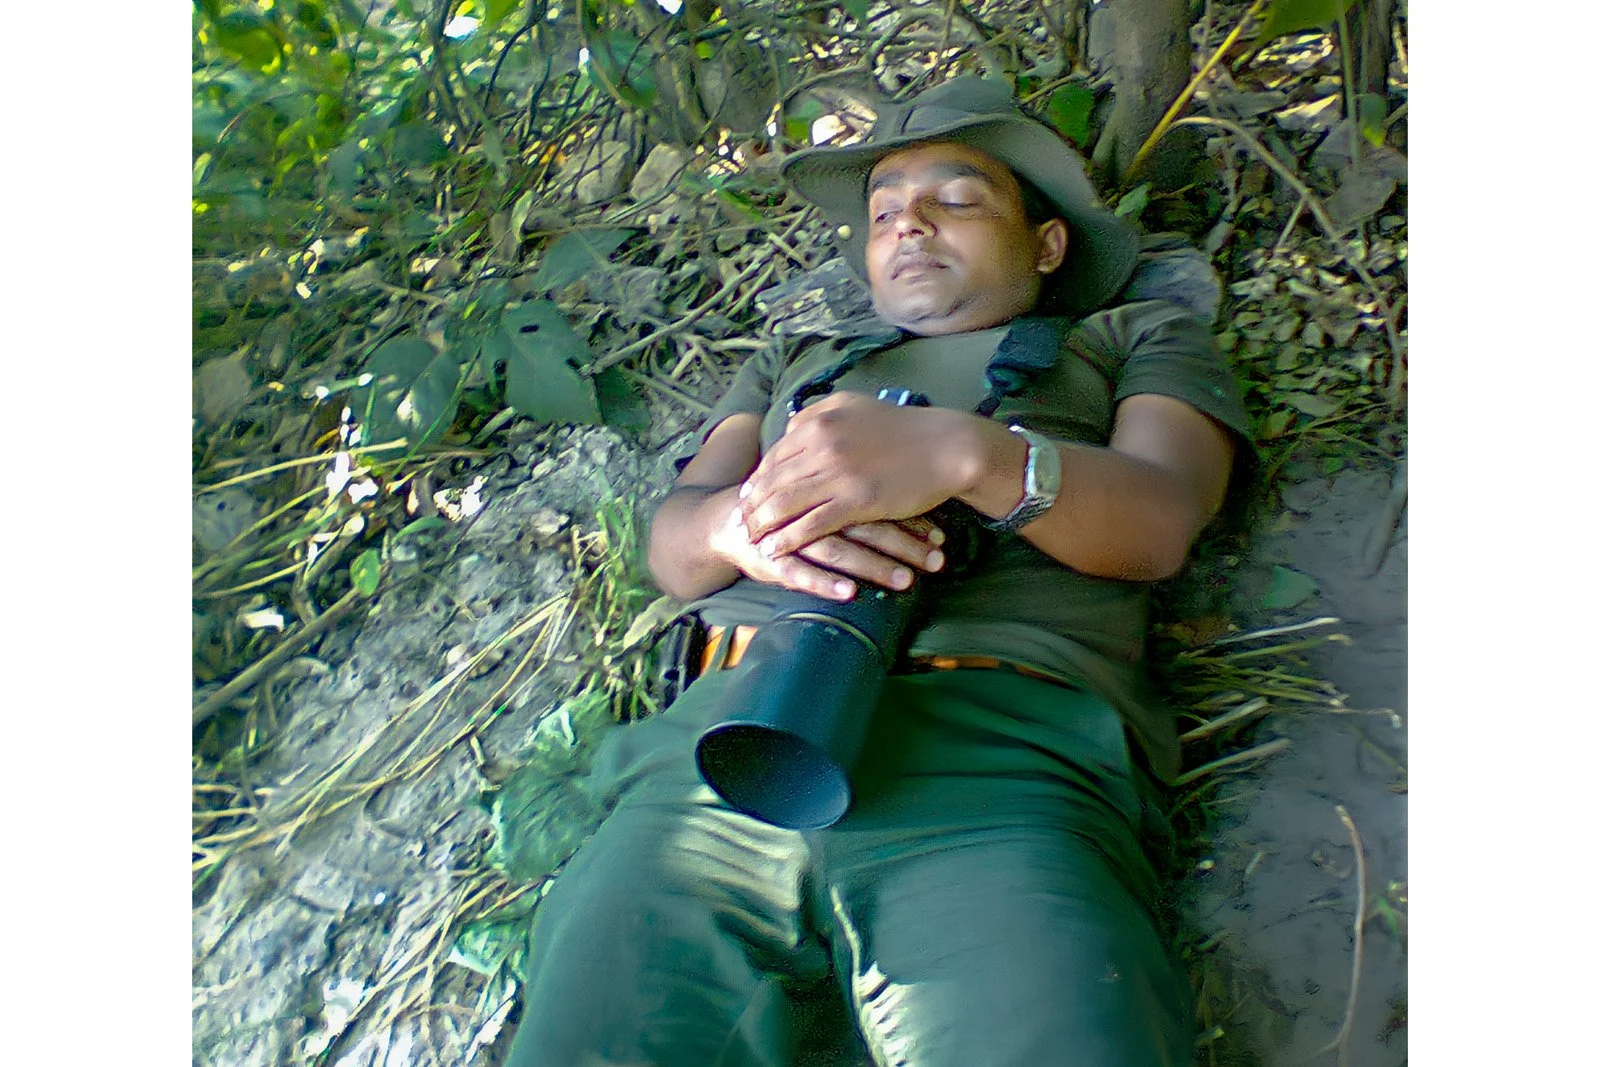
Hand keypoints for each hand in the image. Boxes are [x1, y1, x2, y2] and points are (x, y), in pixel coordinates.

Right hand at [709, 501, 944, 601]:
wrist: (729, 519)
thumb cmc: (789, 503)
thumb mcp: (819, 484)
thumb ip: (856, 487)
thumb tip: (915, 495)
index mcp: (828, 484)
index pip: (876, 500)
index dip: (910, 519)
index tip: (941, 538)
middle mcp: (812, 507)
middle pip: (864, 524)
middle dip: (903, 545)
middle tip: (936, 562)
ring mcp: (790, 534)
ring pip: (837, 550)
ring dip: (873, 566)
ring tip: (906, 581)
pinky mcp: (770, 559)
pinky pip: (799, 573)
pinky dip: (824, 582)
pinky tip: (849, 594)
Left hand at [738, 392, 975, 558]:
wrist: (945, 447)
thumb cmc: (903, 429)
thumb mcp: (854, 407)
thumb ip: (818, 415)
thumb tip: (790, 427)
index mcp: (819, 422)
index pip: (775, 455)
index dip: (757, 480)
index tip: (747, 497)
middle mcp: (821, 445)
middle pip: (773, 481)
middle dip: (752, 506)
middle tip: (740, 523)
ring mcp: (837, 474)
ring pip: (785, 504)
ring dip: (762, 525)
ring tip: (751, 540)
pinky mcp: (855, 501)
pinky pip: (809, 525)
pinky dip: (786, 540)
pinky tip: (775, 551)